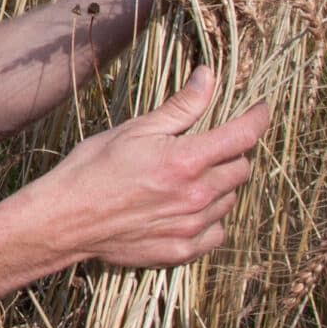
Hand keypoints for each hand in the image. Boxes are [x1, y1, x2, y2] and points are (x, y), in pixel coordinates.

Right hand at [17, 67, 267, 271]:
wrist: (65, 220)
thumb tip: (209, 77)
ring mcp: (192, 227)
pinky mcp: (182, 251)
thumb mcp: (136, 130)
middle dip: (233, 153)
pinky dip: (210, 218)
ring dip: (220, 185)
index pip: (244, 135)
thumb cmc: (93, 168)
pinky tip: (186, 208)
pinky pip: (216, 231)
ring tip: (189, 179)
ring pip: (230, 200)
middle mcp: (197, 195)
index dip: (258, 118)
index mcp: (187, 160)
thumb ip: (181, 108)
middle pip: (242, 168)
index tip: (261, 109)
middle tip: (208, 147)